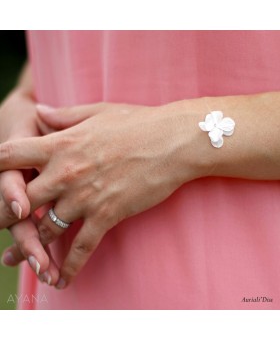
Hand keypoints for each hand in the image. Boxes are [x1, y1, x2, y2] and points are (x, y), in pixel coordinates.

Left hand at [0, 100, 203, 287]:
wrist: (172, 141)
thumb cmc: (136, 122)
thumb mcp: (96, 111)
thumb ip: (63, 115)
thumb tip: (38, 109)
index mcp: (60, 144)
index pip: (10, 155)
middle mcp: (66, 173)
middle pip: (19, 201)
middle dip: (4, 215)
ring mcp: (85, 197)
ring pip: (45, 229)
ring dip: (27, 247)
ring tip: (13, 259)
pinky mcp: (107, 215)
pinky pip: (81, 248)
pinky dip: (68, 267)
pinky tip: (60, 281)